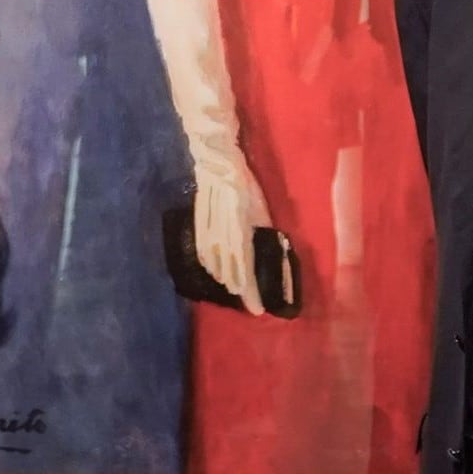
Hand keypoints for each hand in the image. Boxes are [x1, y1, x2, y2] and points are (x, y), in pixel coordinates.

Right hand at [193, 162, 270, 316]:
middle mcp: (221, 236)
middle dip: (241, 291)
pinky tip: (215, 273)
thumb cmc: (246, 186)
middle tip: (250, 304)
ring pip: (215, 266)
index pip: (245, 270)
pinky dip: (212, 267)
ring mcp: (207, 232)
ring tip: (234, 293)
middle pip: (229, 272)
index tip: (257, 309)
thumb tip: (273, 253)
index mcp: (240, 231)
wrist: (217, 164)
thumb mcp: (260, 210)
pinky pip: (205, 254)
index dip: (251, 293)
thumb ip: (262, 232)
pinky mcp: (199, 227)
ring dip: (226, 280)